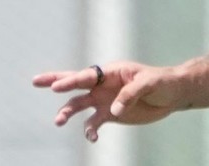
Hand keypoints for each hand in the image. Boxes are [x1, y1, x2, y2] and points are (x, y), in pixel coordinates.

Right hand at [32, 61, 182, 141]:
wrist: (172, 95)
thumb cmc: (162, 82)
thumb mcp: (149, 83)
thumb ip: (130, 93)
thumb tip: (114, 109)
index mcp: (112, 71)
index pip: (88, 75)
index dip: (72, 80)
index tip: (57, 86)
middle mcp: (103, 84)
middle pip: (75, 83)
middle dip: (56, 81)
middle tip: (36, 81)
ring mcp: (104, 99)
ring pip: (79, 105)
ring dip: (67, 112)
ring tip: (58, 121)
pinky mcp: (109, 114)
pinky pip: (93, 123)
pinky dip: (90, 131)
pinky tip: (92, 137)